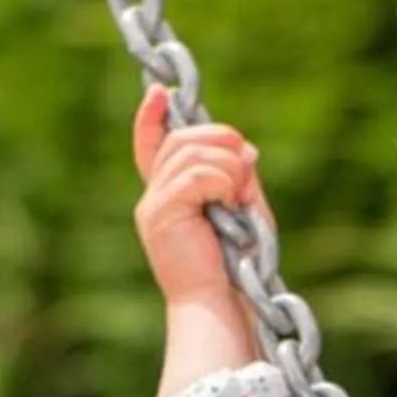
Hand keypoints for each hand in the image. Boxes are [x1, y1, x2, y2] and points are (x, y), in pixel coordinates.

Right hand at [133, 83, 269, 307]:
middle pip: (180, 139)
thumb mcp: (245, 210)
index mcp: (169, 196)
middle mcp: (153, 197)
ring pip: (190, 152)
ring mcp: (153, 205)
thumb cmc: (237, 267)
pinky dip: (223, 181)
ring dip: (228, 165)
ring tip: (240, 196)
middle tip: (246, 166)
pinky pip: (196, 174)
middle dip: (220, 139)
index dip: (150, 117)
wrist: (221, 305)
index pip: (151, 146)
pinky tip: (231, 203)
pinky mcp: (160, 214)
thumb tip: (244, 148)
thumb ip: (241, 177)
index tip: (158, 92)